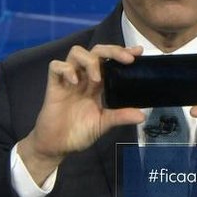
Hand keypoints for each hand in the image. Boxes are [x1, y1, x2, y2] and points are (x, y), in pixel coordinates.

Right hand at [18, 45, 145, 184]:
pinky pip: (55, 67)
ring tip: (96, 78)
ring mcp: (68, 80)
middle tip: (126, 59)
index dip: (122, 52)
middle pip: (96, 51)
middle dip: (112, 50)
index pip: (110, 60)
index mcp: (97, 84)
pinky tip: (74, 81)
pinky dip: (66, 69)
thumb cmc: (79, 132)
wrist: (57, 146)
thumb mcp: (103, 123)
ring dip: (89, 60)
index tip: (138, 52)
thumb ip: (120, 116)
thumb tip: (142, 116)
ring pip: (76, 53)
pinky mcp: (54, 86)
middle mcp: (84, 77)